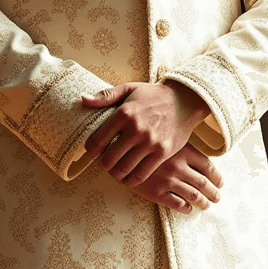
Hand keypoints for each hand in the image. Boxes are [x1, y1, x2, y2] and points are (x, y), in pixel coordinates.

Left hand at [81, 80, 209, 185]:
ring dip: (115, 174)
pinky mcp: (162, 153)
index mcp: (124, 113)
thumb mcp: (129, 89)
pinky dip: (131, 180)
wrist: (185, 101)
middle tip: (105, 162)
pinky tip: (128, 177)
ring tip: (115, 170)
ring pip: (123, 169)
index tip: (94, 150)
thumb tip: (82, 99)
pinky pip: (141, 174)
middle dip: (102, 164)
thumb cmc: (154, 95)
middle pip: (108, 159)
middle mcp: (136, 129)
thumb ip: (105, 96)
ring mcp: (150, 142)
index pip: (96, 141)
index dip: (90, 150)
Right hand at [126, 145, 222, 213]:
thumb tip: (195, 156)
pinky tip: (187, 209)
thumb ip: (179, 145)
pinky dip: (185, 208)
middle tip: (217, 197)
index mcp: (183, 152)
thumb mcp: (164, 138)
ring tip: (206, 206)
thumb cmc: (142, 141)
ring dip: (203, 202)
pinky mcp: (156, 193)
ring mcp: (168, 180)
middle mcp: (178, 167)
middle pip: (203, 182)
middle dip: (213, 192)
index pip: (207, 166)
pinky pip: (177, 204)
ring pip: (193, 195)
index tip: (221, 182)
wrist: (117, 151)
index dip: (216, 176)